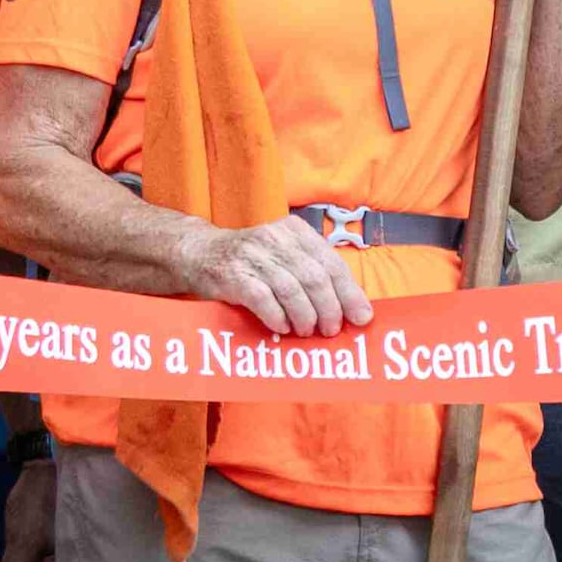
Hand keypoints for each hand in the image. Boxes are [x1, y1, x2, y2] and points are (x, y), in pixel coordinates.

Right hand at [197, 216, 371, 337]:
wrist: (199, 254)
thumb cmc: (252, 262)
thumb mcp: (284, 255)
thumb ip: (313, 273)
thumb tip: (351, 308)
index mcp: (295, 230)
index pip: (331, 262)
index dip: (350, 292)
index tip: (361, 317)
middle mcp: (275, 238)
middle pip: (315, 277)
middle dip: (329, 308)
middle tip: (332, 330)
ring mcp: (253, 255)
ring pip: (291, 289)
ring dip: (305, 316)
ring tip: (307, 331)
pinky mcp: (233, 274)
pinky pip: (262, 298)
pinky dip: (277, 317)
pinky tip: (283, 327)